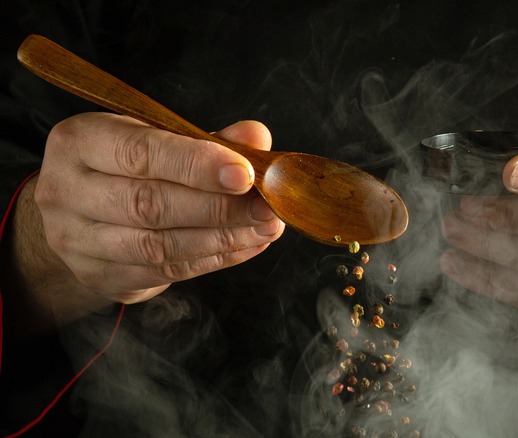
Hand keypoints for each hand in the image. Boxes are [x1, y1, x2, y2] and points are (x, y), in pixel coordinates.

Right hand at [5, 113, 283, 332]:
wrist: (80, 216)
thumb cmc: (128, 166)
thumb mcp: (158, 138)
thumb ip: (208, 139)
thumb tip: (256, 138)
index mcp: (80, 142)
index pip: (139, 153)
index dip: (196, 165)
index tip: (246, 174)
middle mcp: (68, 191)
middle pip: (149, 204)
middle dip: (219, 207)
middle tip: (267, 207)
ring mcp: (78, 240)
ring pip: (158, 245)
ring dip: (222, 238)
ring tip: (266, 228)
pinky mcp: (101, 276)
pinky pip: (166, 270)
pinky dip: (214, 259)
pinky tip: (247, 245)